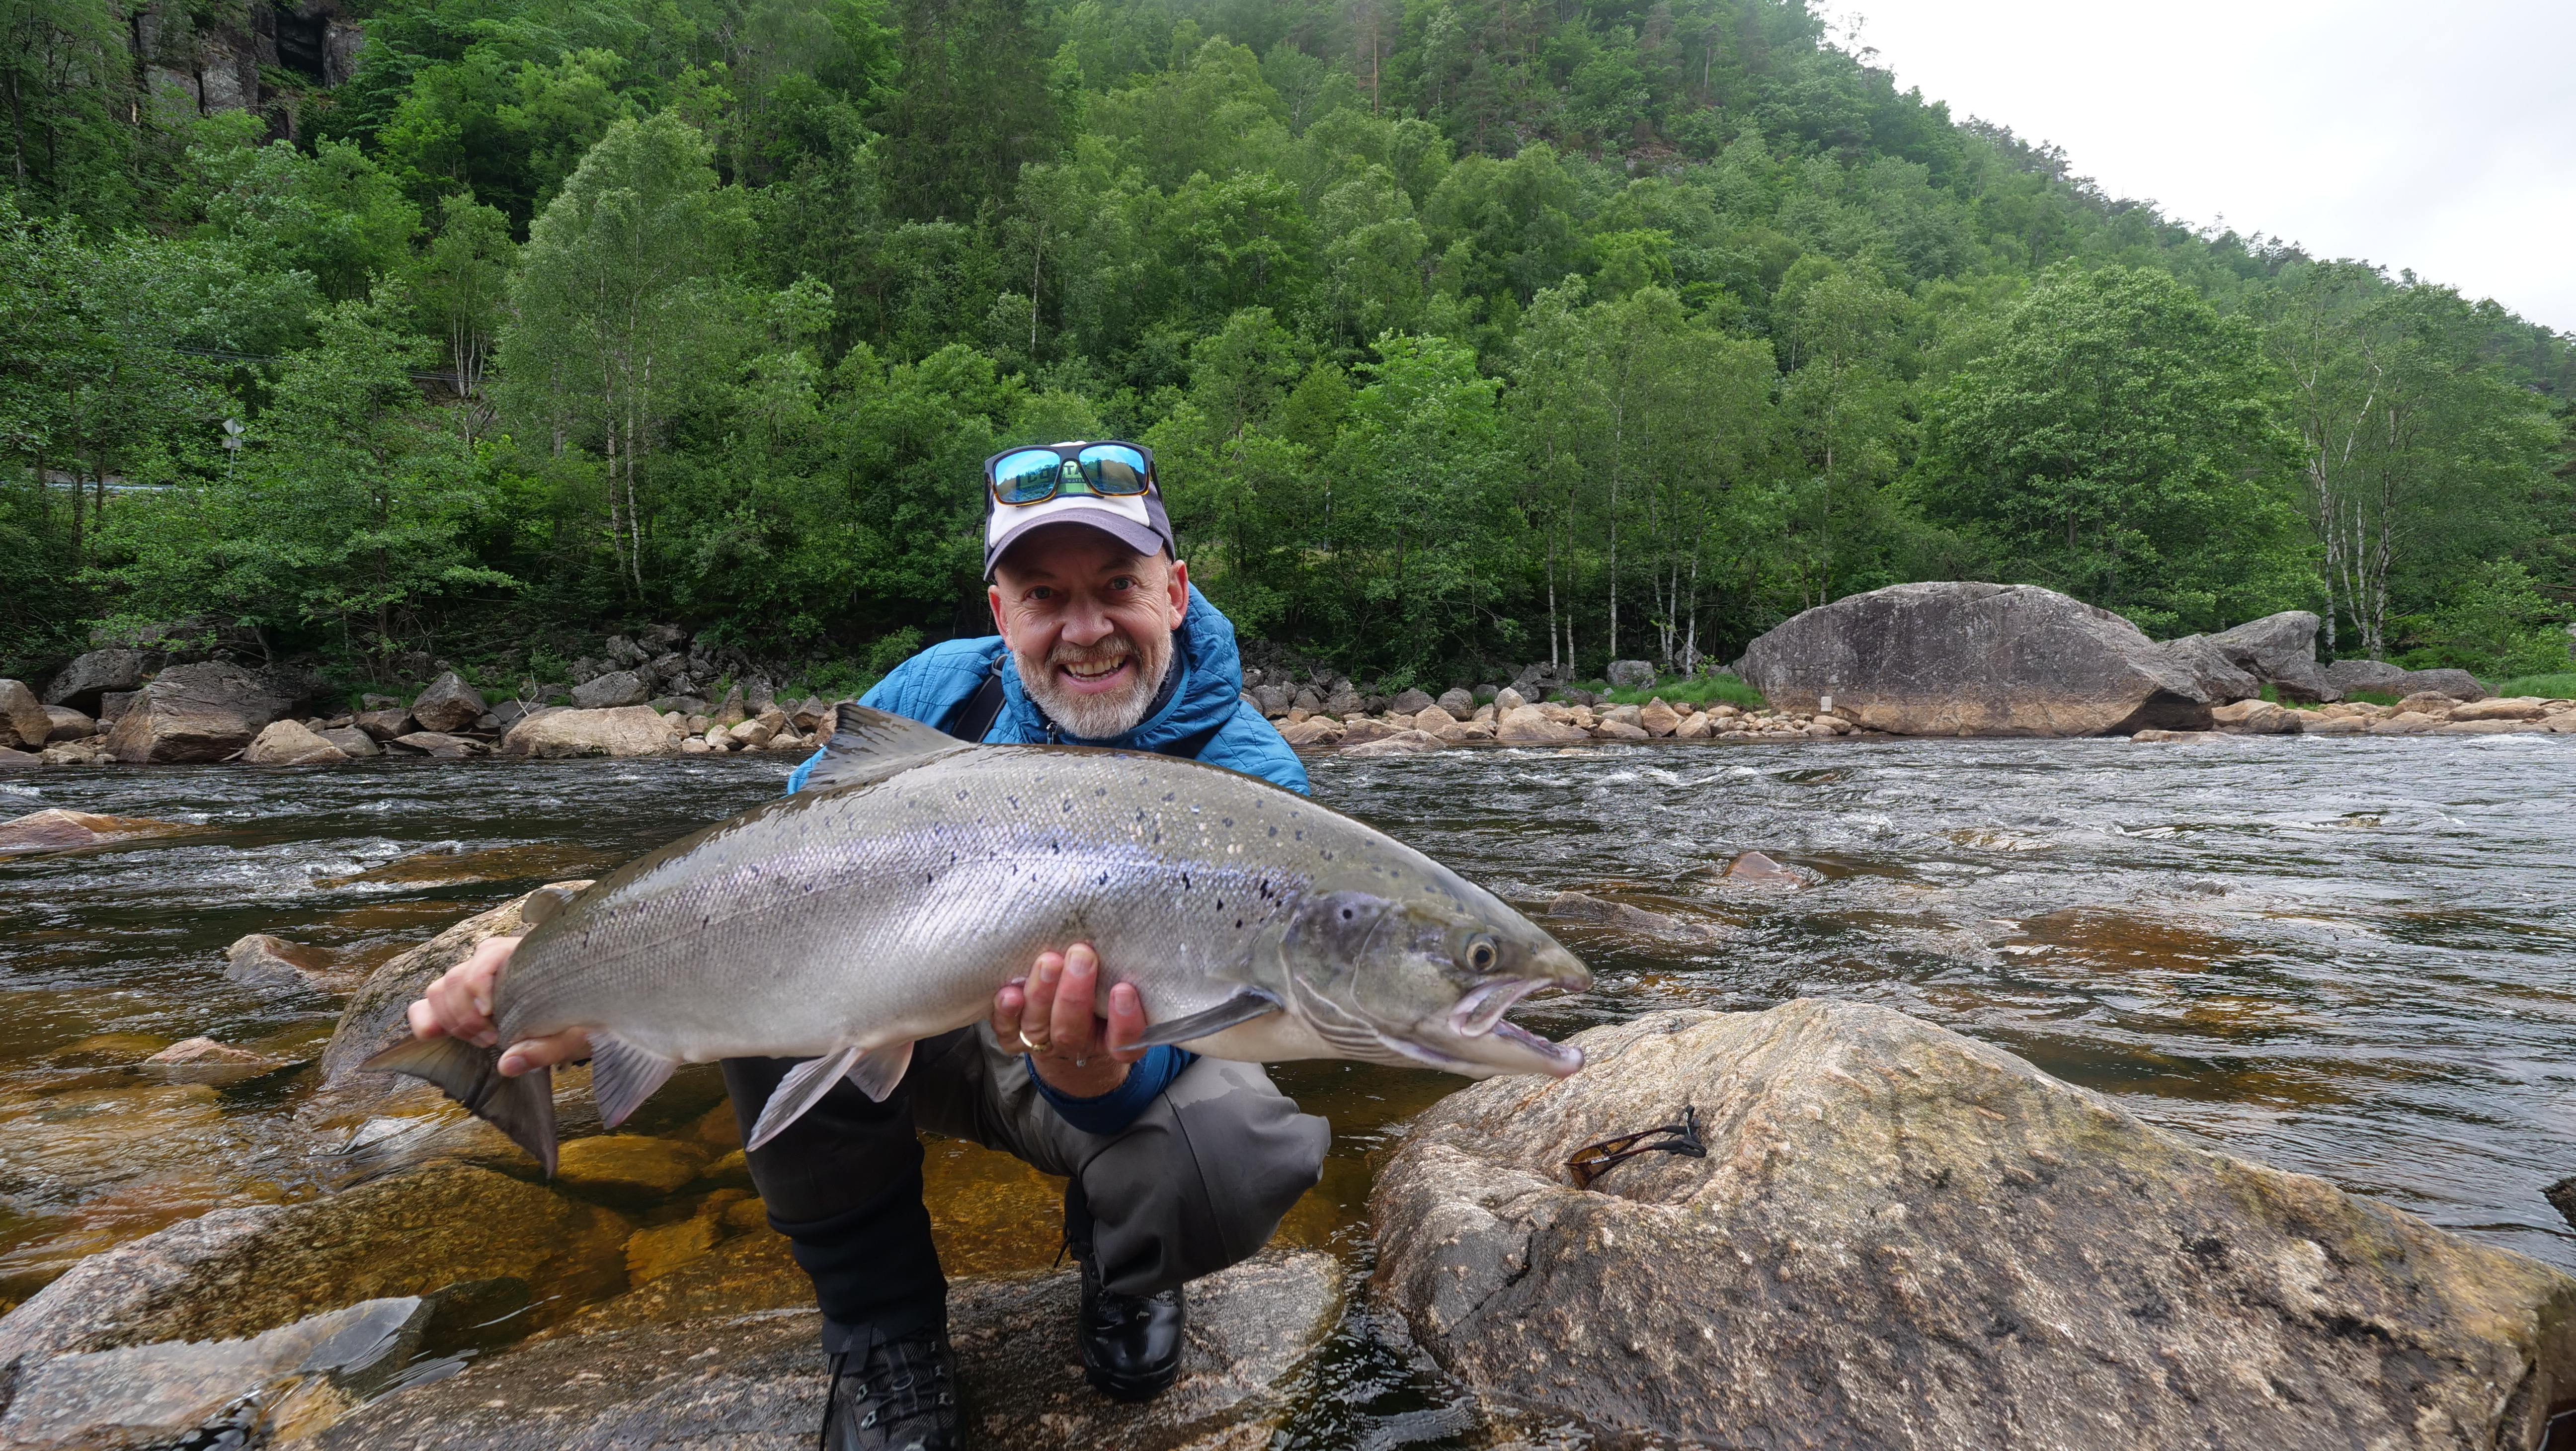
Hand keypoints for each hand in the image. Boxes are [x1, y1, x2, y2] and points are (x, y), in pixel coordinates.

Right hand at [404, 935, 590, 1077]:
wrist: (581, 1017)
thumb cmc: (581, 1019)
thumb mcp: (575, 1035)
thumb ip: (546, 1048)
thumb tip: (508, 1064)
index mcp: (523, 955)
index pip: (486, 955)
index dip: (479, 983)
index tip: (490, 1014)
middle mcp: (492, 961)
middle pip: (456, 978)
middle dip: (468, 1015)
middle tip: (495, 1039)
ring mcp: (472, 979)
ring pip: (439, 990)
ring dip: (453, 1021)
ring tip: (485, 1040)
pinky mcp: (459, 1000)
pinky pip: (426, 1005)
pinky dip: (427, 1021)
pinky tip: (440, 1036)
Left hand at [992, 942, 1146, 1098]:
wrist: (1066, 1015)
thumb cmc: (1099, 989)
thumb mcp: (1115, 983)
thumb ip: (1119, 971)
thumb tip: (1122, 940)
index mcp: (1111, 1039)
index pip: (1123, 1041)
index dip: (1125, 1020)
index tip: (1123, 990)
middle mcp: (1077, 1044)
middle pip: (1072, 1031)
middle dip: (1074, 994)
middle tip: (1082, 955)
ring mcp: (1043, 1043)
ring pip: (1038, 1028)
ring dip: (1041, 994)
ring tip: (1049, 961)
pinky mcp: (1014, 1038)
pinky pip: (1007, 1031)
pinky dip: (1006, 1012)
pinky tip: (1010, 993)